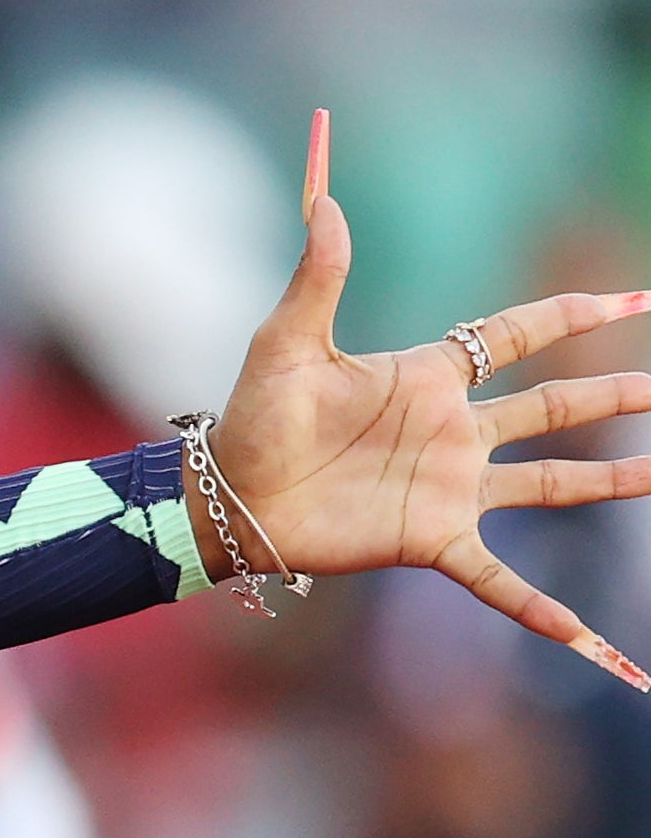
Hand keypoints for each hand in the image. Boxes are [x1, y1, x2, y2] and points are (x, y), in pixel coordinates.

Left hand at [209, 115, 650, 683]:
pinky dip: (540, 609)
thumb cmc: (252, 417)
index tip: (632, 302)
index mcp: (427, 377)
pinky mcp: (431, 541)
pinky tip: (582, 638)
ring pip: (551, 484)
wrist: (227, 498)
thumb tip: (322, 198)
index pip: (516, 336)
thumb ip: (317, 274)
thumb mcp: (285, 341)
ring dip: (610, 482)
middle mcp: (453, 432)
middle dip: (614, 394)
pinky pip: (498, 579)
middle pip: (554, 407)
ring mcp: (450, 488)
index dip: (572, 317)